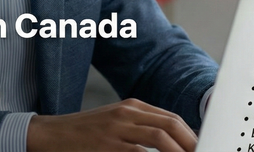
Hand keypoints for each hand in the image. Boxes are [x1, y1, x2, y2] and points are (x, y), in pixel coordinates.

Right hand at [26, 98, 196, 151]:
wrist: (50, 135)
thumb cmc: (84, 134)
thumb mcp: (115, 124)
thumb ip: (141, 129)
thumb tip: (172, 143)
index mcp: (132, 106)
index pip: (172, 118)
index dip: (191, 135)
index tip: (203, 147)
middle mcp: (127, 114)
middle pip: (171, 124)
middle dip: (191, 143)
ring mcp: (117, 130)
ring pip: (159, 138)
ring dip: (179, 151)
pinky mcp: (107, 147)